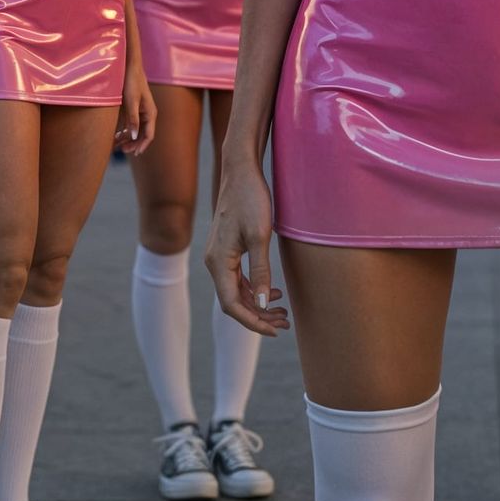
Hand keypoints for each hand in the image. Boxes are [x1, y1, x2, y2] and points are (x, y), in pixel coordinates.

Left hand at [115, 63, 155, 154]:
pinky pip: (130, 124)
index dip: (142, 146)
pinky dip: (124, 131)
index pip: (149, 135)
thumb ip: (133, 119)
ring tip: (116, 145)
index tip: (134, 154)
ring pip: (136, 130)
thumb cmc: (131, 83)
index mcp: (150, 113)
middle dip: (133, 144)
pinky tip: (115, 135)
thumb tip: (134, 136)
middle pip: (142, 134)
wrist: (129, 67)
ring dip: (127, 138)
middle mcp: (147, 114)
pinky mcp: (133, 108)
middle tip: (121, 151)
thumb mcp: (131, 102)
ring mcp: (140, 111)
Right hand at [204, 159, 289, 337]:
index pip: (231, 305)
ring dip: (257, 304)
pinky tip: (272, 291)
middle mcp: (214, 262)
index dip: (252, 322)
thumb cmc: (251, 199)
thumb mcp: (259, 236)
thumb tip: (260, 304)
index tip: (275, 330)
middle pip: (233, 301)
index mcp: (218, 262)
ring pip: (236, 291)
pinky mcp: (227, 249)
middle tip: (285, 323)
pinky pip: (237, 278)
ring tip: (282, 312)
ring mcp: (219, 256)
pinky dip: (254, 289)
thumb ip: (259, 271)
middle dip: (258, 316)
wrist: (241, 170)